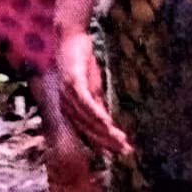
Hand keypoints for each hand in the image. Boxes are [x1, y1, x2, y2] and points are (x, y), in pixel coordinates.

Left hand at [57, 30, 132, 159]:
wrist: (72, 38)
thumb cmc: (82, 64)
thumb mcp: (93, 89)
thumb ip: (98, 107)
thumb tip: (108, 126)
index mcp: (69, 110)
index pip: (87, 133)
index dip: (103, 145)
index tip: (120, 153)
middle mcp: (65, 106)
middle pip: (87, 130)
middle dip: (107, 143)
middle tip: (126, 150)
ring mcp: (67, 94)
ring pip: (87, 120)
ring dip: (105, 132)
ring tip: (121, 140)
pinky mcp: (72, 81)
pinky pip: (85, 103)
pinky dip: (96, 114)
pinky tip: (108, 123)